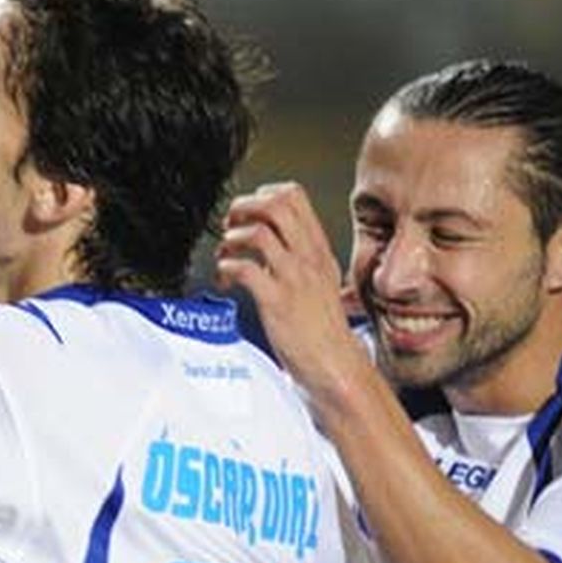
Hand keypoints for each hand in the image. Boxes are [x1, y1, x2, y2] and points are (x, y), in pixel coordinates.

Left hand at [216, 182, 369, 399]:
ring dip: (231, 240)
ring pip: (258, 232)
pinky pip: (244, 269)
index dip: (261, 196)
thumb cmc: (323, 332)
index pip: (294, 196)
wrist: (336, 366)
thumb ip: (301, 259)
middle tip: (231, 226)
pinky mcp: (277, 302)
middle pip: (276, 203)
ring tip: (225, 256)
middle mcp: (308, 258)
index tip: (247, 214)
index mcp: (318, 250)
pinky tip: (225, 281)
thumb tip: (270, 242)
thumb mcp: (321, 283)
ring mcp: (294, 278)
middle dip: (243, 208)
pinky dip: (226, 269)